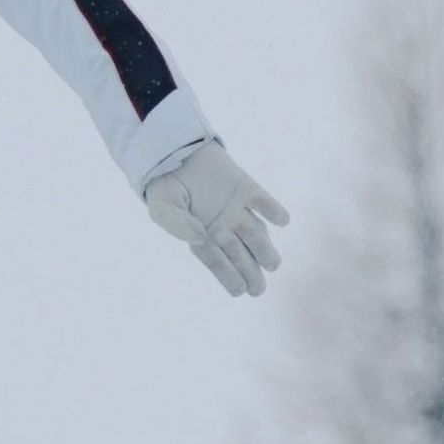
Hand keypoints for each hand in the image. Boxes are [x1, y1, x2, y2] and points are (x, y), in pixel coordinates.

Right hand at [143, 142, 288, 296]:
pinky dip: (274, 210)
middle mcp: (224, 228)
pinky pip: (263, 201)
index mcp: (204, 240)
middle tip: (259, 288)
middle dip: (253, 275)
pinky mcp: (246, 188)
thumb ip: (177, 225)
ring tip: (273, 264)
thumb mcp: (161, 209)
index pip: (220, 265)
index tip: (240, 290)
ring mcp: (237, 209)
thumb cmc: (165, 186)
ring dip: (266, 249)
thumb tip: (201, 237)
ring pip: (257, 234)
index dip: (231, 279)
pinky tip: (281, 220)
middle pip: (243, 256)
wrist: (173, 152)